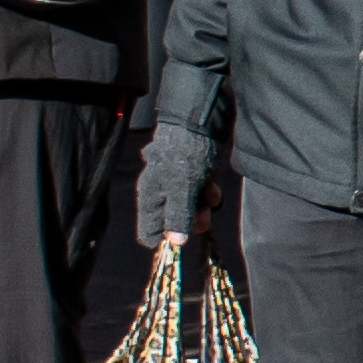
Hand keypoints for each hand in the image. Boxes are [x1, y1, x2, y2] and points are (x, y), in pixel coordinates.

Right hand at [132, 124, 218, 251]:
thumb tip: (175, 242)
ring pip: (190, 210)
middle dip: (190, 222)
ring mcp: (179, 185)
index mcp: (151, 196)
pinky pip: (201, 195)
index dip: (164, 238)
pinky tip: (213, 185)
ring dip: (202, 207)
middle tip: (203, 214)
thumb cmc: (186, 153)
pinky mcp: (195, 177)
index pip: (149, 230)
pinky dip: (208, 194)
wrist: (203, 121)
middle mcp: (162, 193)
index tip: (182, 238)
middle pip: (174, 223)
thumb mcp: (181, 188)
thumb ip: (178, 215)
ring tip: (209, 194)